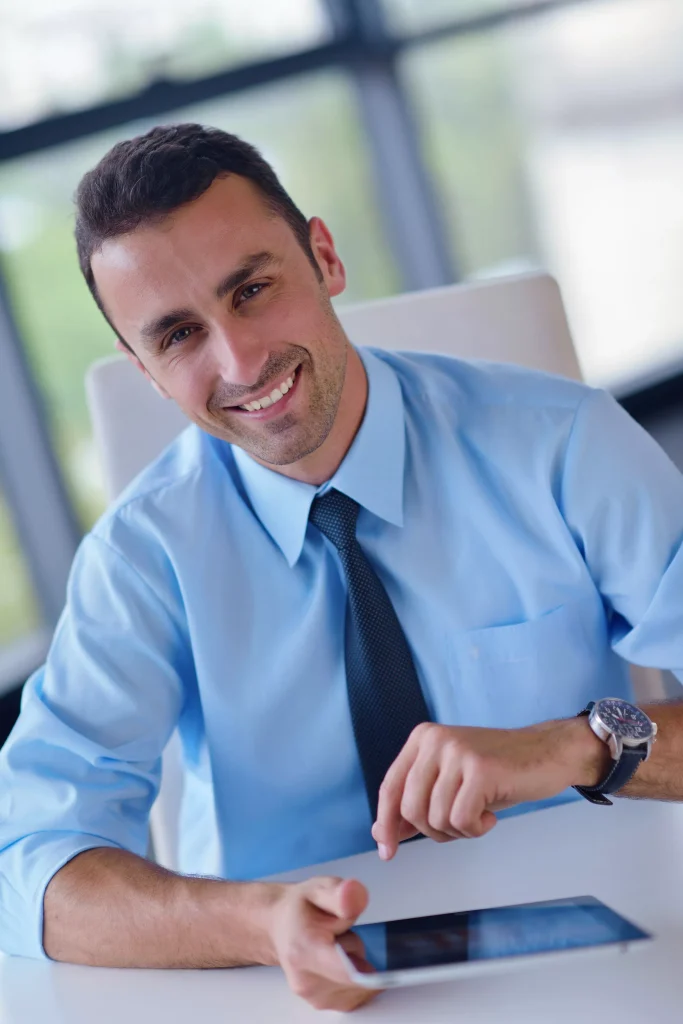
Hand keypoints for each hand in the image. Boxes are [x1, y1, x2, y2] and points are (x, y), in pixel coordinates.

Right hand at [268, 876, 379, 1011]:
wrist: (279, 924)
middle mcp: (306, 981)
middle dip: (359, 952)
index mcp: (304, 951)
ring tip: (337, 945)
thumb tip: (355, 893)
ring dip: (357, 965)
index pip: (348, 972)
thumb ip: (340, 894)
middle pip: (360, 975)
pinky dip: (355, 978)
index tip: (382, 964)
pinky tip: (339, 961)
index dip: (370, 968)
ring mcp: (314, 996)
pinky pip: (357, 994)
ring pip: (361, 985)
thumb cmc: (300, 907)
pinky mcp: (323, 1003)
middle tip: (341, 933)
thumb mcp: (320, 888)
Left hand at [372, 718, 608, 860]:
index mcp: (422, 738)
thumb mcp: (450, 787)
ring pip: (436, 817)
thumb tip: (380, 834)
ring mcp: (458, 751)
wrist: (548, 753)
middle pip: (411, 808)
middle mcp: (435, 739)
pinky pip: (461, 820)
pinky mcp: (480, 769)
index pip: (390, 787)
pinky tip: (490, 816)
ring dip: (458, 831)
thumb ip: (416, 805)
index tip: (388, 852)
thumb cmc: (497, 774)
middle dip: (433, 831)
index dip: (386, 823)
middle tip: (460, 826)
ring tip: (478, 816)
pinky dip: (475, 829)